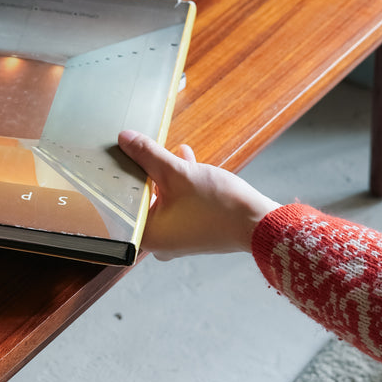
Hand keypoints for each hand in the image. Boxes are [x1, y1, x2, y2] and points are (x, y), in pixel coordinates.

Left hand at [118, 129, 279, 259]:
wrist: (258, 223)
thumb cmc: (217, 205)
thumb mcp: (178, 172)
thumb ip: (148, 154)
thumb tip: (125, 138)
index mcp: (147, 236)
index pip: (122, 201)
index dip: (122, 174)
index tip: (122, 153)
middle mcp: (158, 243)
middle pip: (142, 200)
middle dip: (148, 171)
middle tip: (146, 149)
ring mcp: (177, 239)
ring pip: (163, 200)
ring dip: (167, 175)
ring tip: (174, 152)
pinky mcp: (193, 232)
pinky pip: (179, 205)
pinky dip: (181, 185)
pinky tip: (188, 161)